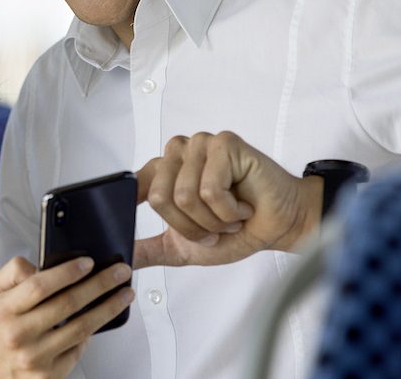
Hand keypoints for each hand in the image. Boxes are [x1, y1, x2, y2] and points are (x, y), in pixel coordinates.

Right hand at [0, 256, 133, 378]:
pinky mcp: (48, 375)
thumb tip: (44, 265)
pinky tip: (102, 318)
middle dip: (100, 284)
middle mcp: (19, 334)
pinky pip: (78, 350)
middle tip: (120, 272)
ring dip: (108, 309)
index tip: (88, 262)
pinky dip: (92, 333)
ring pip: (81, 328)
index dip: (67, 272)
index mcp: (4, 310)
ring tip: (124, 294)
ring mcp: (35, 357)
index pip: (39, 286)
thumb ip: (15, 271)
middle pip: (67, 304)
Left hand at [133, 131, 321, 267]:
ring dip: (213, 220)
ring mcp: (200, 144)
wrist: (278, 228)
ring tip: (231, 215)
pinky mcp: (224, 143)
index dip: (131, 201)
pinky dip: (229, 210)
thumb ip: (151, 249)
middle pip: (161, 198)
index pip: (135, 185)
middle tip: (216, 225)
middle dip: (192, 227)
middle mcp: (179, 152)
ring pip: (185, 196)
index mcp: (165, 170)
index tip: (127, 213)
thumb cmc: (237, 230)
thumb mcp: (184, 247)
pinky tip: (243, 205)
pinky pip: (210, 189)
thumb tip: (122, 257)